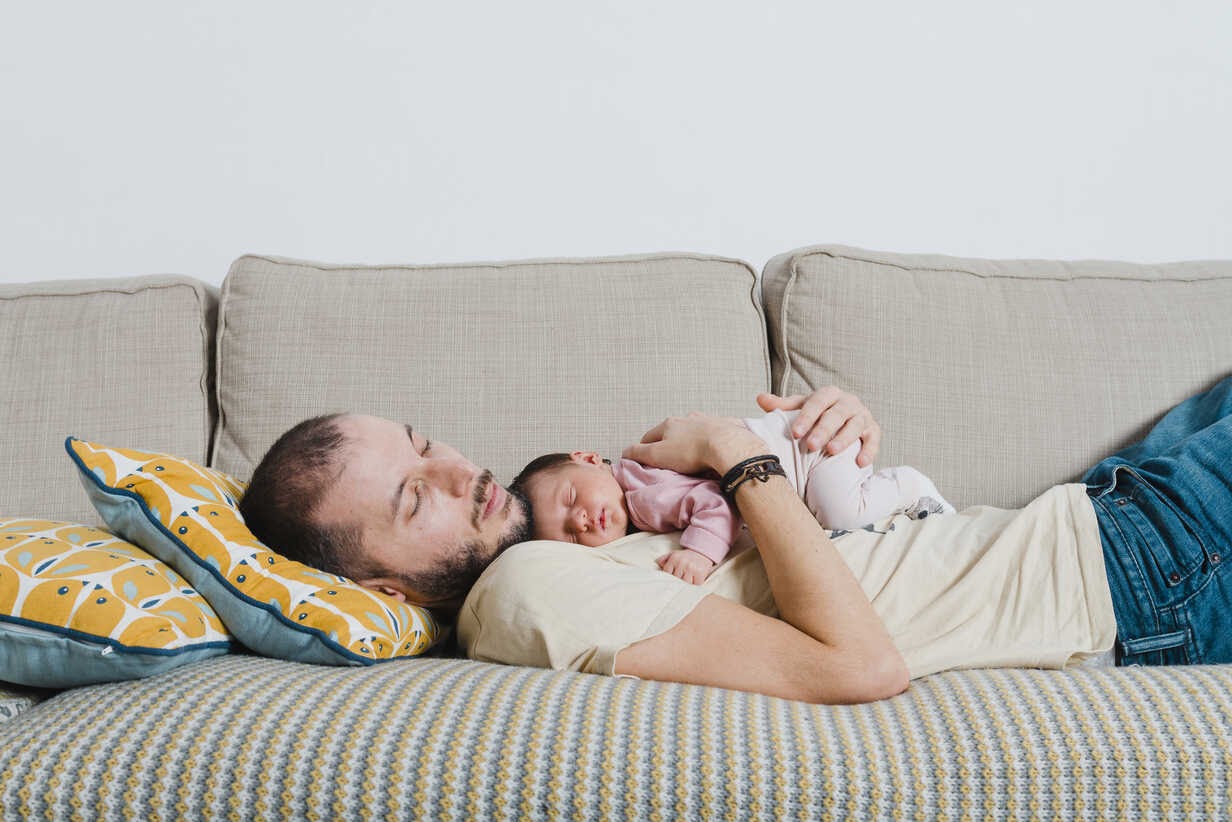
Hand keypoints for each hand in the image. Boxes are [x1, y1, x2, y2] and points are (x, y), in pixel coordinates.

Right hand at [623, 412, 765, 474]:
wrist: (726, 446)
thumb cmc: (692, 451)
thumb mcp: (657, 455)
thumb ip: (638, 453)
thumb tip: (625, 451)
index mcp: (668, 424)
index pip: (649, 436)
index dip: (644, 448)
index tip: (644, 458)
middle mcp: (686, 419)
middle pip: (672, 432)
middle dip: (668, 443)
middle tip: (669, 459)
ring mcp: (706, 421)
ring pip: (693, 430)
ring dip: (690, 439)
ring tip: (691, 455)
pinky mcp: (724, 426)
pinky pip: (714, 432)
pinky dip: (711, 438)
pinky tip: (713, 448)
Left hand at [657, 549, 715, 584]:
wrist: (703, 552)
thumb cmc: (686, 556)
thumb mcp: (674, 554)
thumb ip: (665, 559)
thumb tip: (657, 563)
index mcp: (674, 558)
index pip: (667, 573)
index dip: (668, 578)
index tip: (669, 581)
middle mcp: (682, 563)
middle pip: (675, 579)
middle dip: (676, 583)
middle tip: (677, 586)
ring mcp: (691, 568)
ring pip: (684, 583)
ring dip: (685, 586)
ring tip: (685, 585)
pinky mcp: (700, 573)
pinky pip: (694, 585)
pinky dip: (694, 586)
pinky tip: (693, 583)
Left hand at [757, 386, 880, 466]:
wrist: (841, 422)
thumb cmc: (817, 416)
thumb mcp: (799, 409)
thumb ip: (782, 406)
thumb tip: (760, 399)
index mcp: (829, 394)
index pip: (817, 402)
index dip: (807, 417)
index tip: (795, 433)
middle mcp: (848, 402)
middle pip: (837, 414)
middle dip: (823, 429)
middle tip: (811, 445)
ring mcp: (862, 415)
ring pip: (855, 425)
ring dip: (844, 438)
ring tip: (832, 451)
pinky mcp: (873, 430)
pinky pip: (873, 439)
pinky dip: (869, 450)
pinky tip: (859, 463)